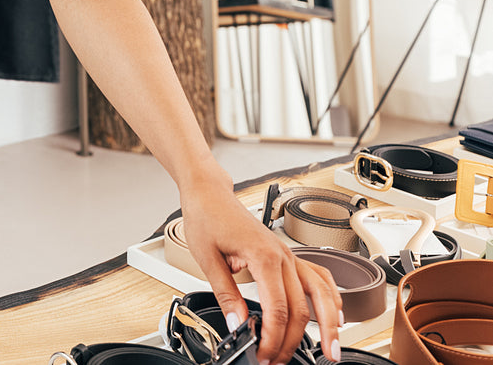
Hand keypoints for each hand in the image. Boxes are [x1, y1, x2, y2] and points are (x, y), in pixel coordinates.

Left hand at [180, 175, 341, 364]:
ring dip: (328, 325)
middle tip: (280, 360)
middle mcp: (283, 257)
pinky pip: (319, 277)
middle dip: (294, 341)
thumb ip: (225, 294)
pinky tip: (335, 315)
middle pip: (301, 309)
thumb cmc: (207, 217)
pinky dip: (331, 297)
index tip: (262, 353)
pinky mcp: (287, 255)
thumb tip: (236, 324)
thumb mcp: (207, 259)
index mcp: (264, 258)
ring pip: (321, 294)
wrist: (209, 193)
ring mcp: (289, 255)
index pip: (277, 310)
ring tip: (331, 350)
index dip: (272, 338)